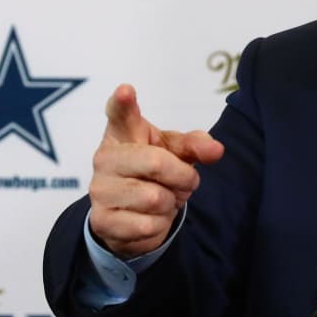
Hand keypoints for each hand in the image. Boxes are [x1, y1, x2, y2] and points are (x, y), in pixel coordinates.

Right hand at [88, 84, 224, 258]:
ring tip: (162, 199)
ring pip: (155, 198)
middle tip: (184, 180)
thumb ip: (196, 145)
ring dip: (171, 202)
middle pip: (157, 163)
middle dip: (183, 176)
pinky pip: (148, 225)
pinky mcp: (102, 221)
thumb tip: (216, 150)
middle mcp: (105, 158)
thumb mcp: (176, 152)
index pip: (120, 113)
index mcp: (123, 132)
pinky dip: (160, 224)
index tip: (126, 90)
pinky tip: (149, 218)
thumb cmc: (154, 171)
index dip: (123, 102)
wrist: (130, 214)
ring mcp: (100, 190)